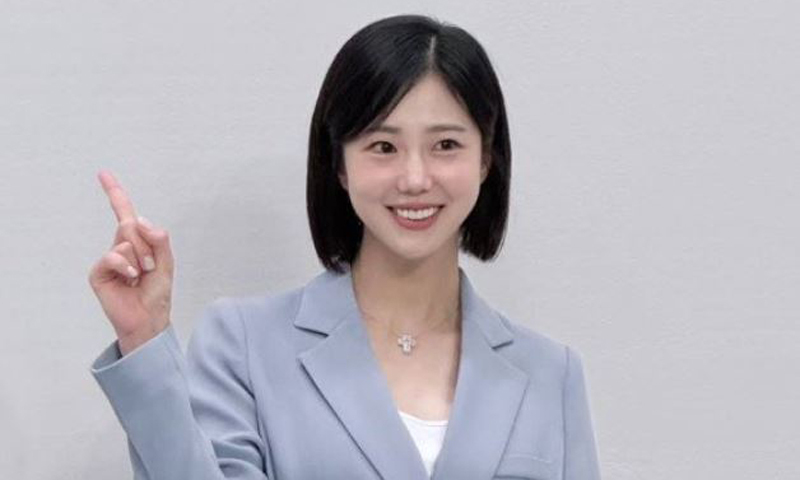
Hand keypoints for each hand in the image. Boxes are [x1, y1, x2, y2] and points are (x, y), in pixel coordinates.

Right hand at [88, 170, 174, 355]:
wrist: (148, 319)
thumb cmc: (156, 293)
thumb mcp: (167, 263)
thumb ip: (160, 240)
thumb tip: (140, 221)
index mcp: (137, 242)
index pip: (124, 213)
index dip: (115, 193)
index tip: (103, 174)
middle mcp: (120, 247)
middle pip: (131, 225)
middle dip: (148, 245)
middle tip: (151, 267)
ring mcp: (108, 259)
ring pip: (126, 240)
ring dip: (141, 258)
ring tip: (141, 276)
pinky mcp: (99, 273)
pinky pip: (113, 256)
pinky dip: (126, 265)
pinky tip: (131, 277)